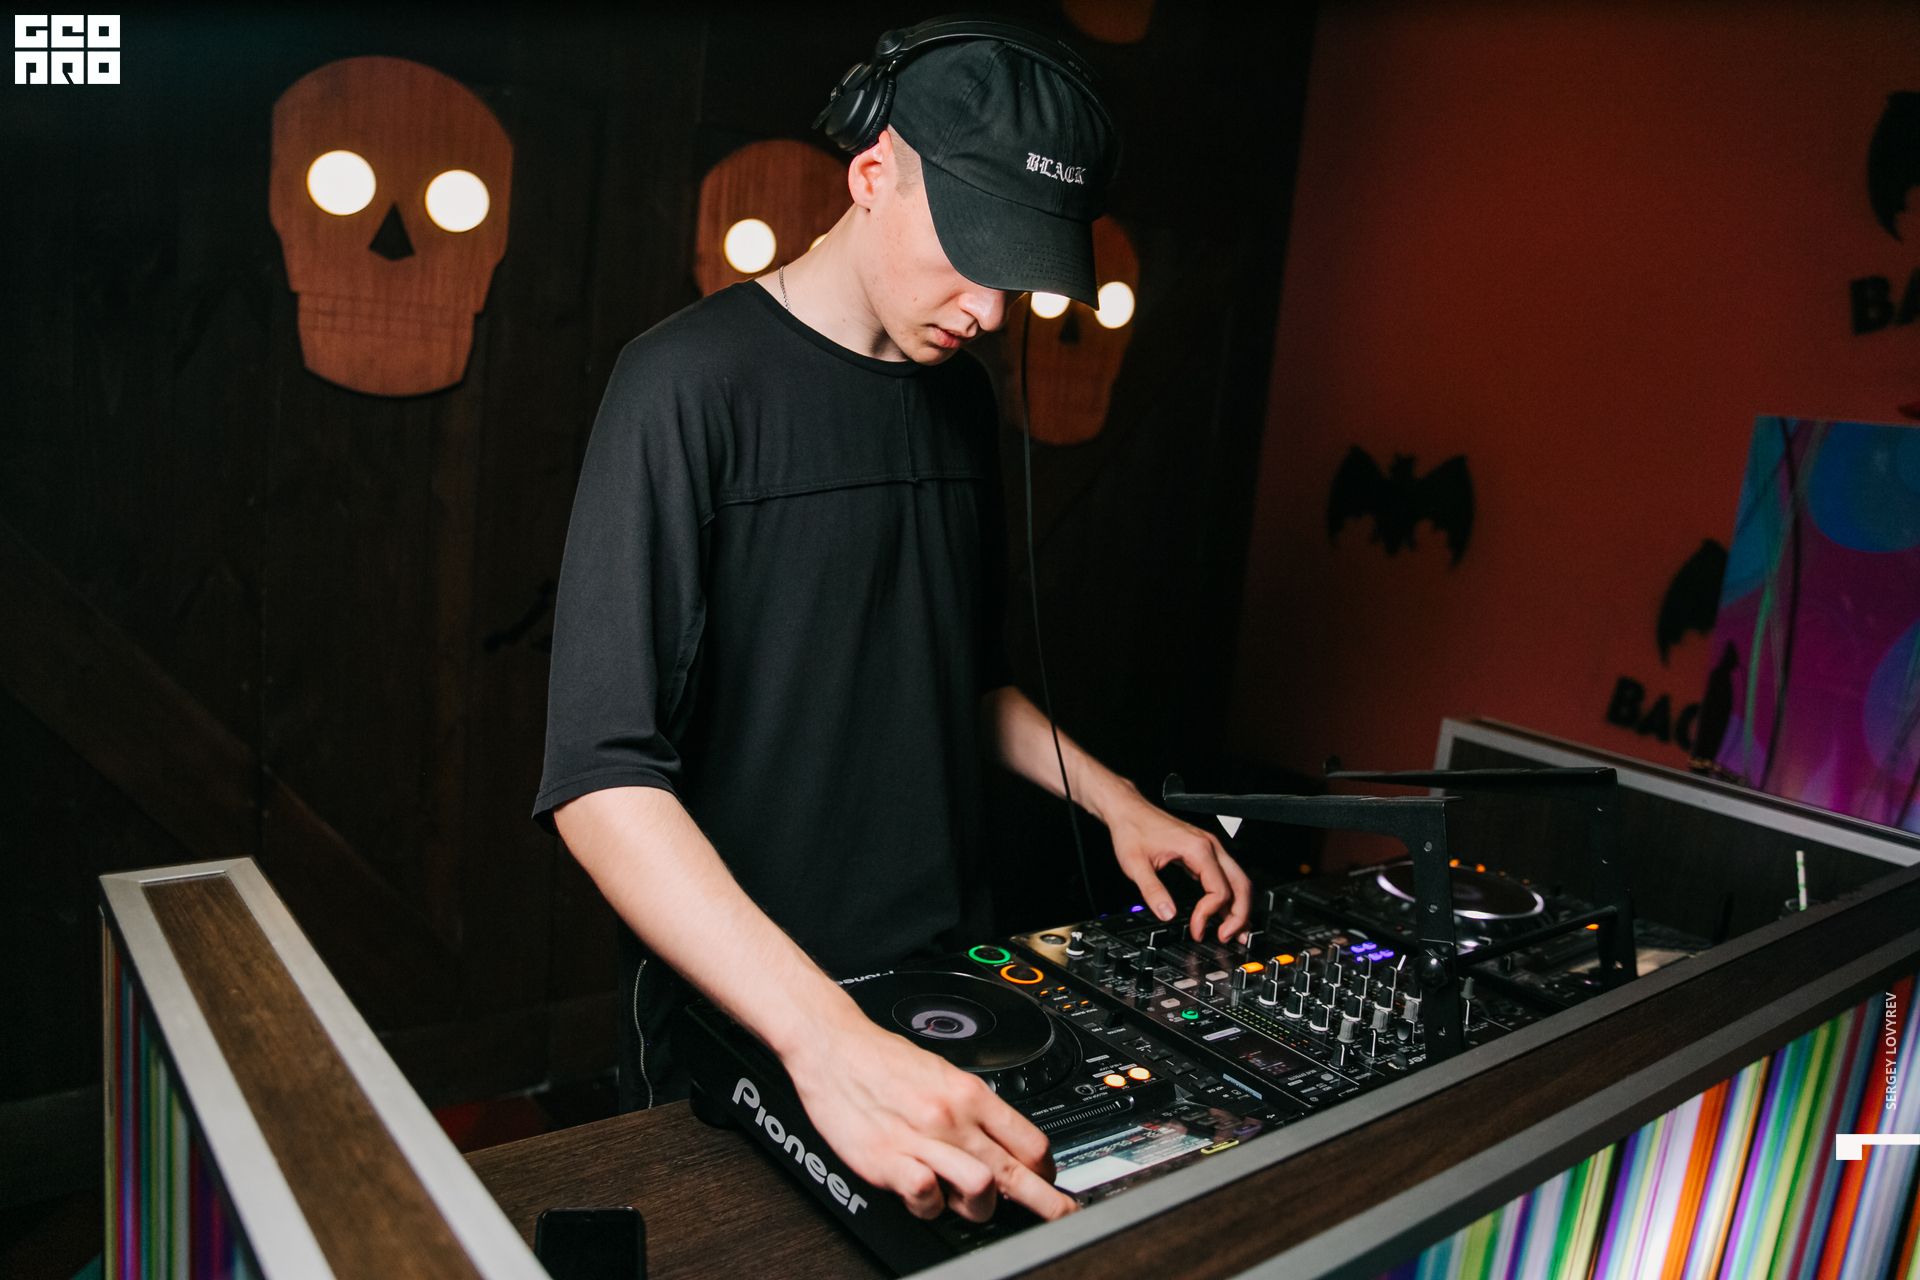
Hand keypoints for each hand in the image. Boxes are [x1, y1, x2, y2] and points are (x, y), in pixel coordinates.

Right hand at [784, 1015, 1078, 1222]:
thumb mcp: (942, 1072)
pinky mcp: (886, 1160)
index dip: (1047, 1172)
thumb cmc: (882, 1060)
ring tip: (969, 1204)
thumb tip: (999, 1141)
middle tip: (1060, 1217)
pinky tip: (925, 1196)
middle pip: (1015, 1173)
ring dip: (981, 1207)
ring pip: (980, 1188)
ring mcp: (920, 1140)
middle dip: (1046, 1203)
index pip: (1030, 1142)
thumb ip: (972, 1110)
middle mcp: (951, 1117)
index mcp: (969, 1093)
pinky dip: (930, 1205)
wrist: (833, 1045)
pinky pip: (925, 1195)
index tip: (1050, 1183)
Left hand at [1104, 790, 1252, 942]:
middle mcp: (1210, 847)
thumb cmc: (1133, 830)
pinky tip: (1225, 913)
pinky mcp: (1204, 853)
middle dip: (1240, 915)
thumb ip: (1152, 891)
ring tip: (1235, 931)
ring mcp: (1210, 849)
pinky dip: (1230, 896)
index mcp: (1198, 849)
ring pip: (1238, 880)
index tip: (1196, 929)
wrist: (1129, 811)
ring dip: (1239, 906)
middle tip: (1230, 937)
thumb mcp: (1136, 865)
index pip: (1219, 891)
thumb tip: (1167, 915)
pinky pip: (1226, 876)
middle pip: (1241, 885)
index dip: (1208, 915)